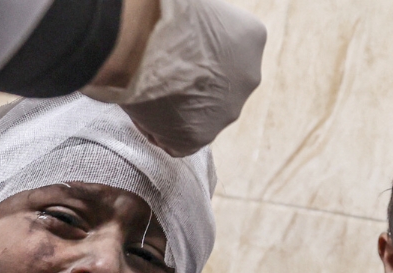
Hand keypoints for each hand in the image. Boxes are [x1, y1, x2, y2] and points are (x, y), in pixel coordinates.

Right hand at [84, 0, 266, 156]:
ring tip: (145, 86)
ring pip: (198, 115)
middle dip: (189, 82)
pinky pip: (177, 140)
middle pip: (216, 86)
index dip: (192, 52)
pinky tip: (142, 106)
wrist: (140, 37)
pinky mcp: (199, 138)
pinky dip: (157, 129)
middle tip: (156, 69)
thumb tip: (187, 33)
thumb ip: (203, 25)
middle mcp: (249, 77)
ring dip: (174, 107)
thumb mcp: (197, 6)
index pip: (226, 52)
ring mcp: (227, 111)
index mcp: (252, 38)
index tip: (169, 46)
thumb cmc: (161, 12)